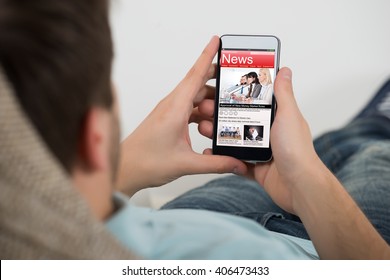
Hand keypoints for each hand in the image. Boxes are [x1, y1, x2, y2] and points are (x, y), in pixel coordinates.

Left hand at [117, 36, 247, 195]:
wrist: (125, 169)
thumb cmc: (146, 162)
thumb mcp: (186, 163)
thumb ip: (216, 163)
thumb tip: (237, 163)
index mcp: (175, 109)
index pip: (195, 75)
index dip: (207, 56)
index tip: (217, 41)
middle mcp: (172, 105)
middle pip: (198, 85)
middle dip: (217, 84)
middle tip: (235, 86)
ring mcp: (169, 112)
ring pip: (194, 98)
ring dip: (209, 103)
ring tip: (224, 114)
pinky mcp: (168, 119)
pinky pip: (189, 109)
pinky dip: (201, 113)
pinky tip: (209, 125)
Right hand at [200, 67, 322, 213]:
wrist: (298, 186)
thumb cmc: (297, 150)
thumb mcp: (288, 115)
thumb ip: (283, 94)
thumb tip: (284, 70)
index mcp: (276, 118)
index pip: (254, 101)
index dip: (237, 94)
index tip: (221, 88)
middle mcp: (268, 133)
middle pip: (240, 120)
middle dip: (221, 115)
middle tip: (205, 109)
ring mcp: (261, 151)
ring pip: (235, 140)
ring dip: (218, 135)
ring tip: (203, 129)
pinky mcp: (255, 168)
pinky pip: (235, 161)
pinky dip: (222, 158)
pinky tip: (210, 153)